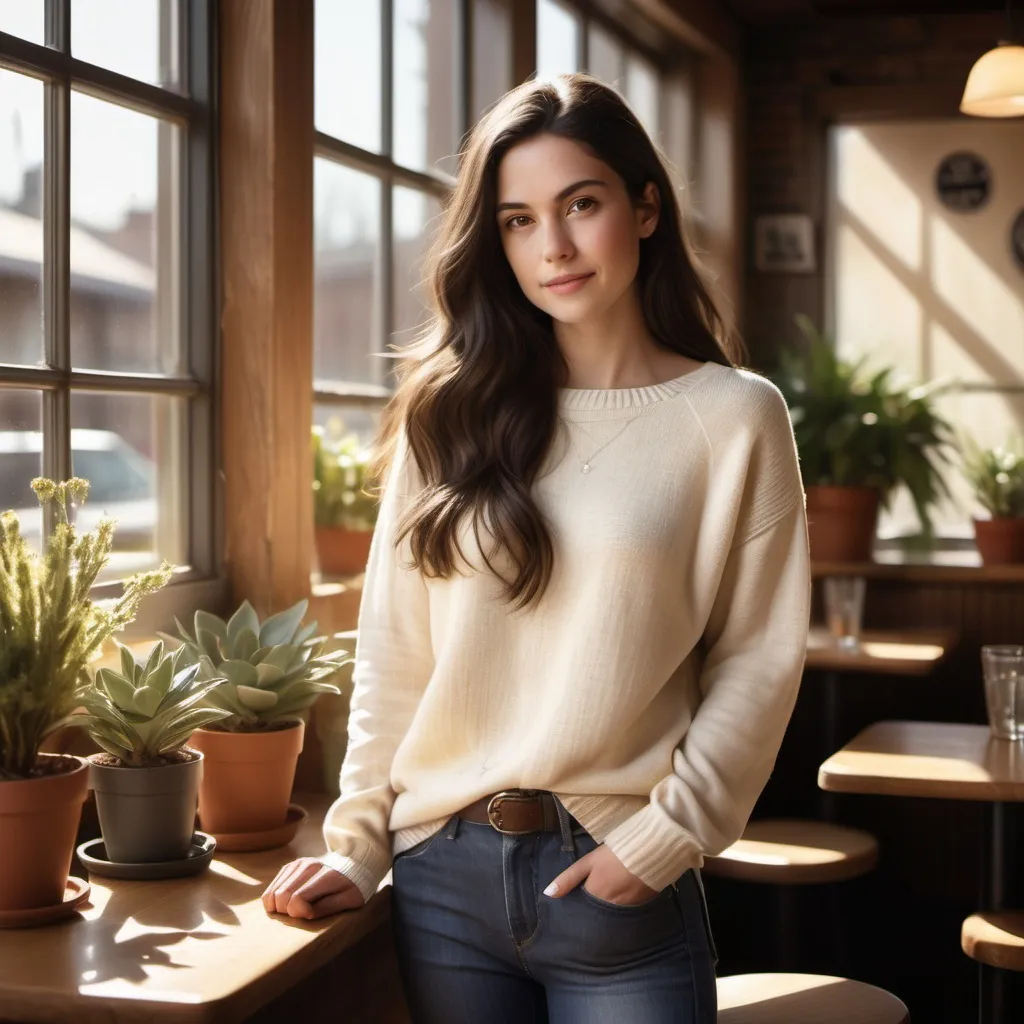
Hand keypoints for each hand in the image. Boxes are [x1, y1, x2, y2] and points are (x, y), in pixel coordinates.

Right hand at [262, 857, 364, 919]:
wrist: (351, 865)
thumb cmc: (352, 886)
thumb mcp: (350, 899)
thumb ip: (328, 907)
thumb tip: (304, 914)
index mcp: (325, 875)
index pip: (297, 898)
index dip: (299, 913)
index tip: (309, 915)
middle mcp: (308, 866)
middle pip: (281, 896)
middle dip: (287, 912)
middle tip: (300, 914)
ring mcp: (297, 864)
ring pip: (273, 892)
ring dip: (278, 907)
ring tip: (293, 910)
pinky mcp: (290, 866)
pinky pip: (271, 889)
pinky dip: (273, 901)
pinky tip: (285, 905)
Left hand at [543, 843, 658, 906]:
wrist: (650, 850)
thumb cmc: (615, 854)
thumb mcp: (588, 862)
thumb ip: (568, 878)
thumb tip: (548, 894)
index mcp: (595, 897)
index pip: (582, 909)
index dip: (579, 905)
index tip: (577, 901)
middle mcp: (610, 908)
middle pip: (597, 913)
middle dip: (593, 909)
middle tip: (595, 896)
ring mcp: (627, 909)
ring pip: (613, 913)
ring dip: (609, 908)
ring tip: (610, 894)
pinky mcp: (642, 906)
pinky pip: (628, 910)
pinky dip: (624, 905)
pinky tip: (625, 893)